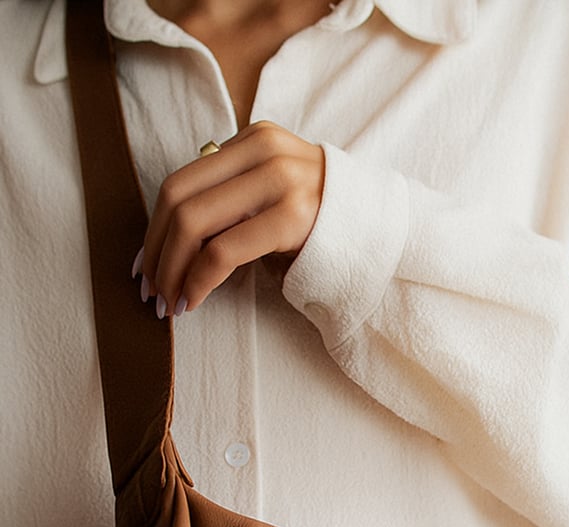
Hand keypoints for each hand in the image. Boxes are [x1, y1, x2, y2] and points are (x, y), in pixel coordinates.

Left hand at [133, 121, 324, 317]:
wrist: (383, 232)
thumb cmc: (325, 223)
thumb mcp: (275, 193)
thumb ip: (234, 194)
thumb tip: (171, 235)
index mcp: (254, 140)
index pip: (182, 180)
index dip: (153, 228)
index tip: (144, 264)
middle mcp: (263, 152)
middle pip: (178, 199)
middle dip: (156, 251)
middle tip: (150, 290)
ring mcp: (280, 182)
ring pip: (194, 223)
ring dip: (171, 269)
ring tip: (168, 301)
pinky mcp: (292, 218)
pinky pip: (222, 251)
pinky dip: (197, 280)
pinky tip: (193, 300)